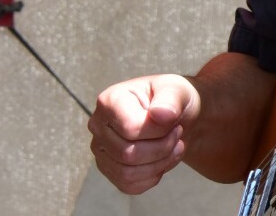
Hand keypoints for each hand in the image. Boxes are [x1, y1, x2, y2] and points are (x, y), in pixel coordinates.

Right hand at [88, 74, 197, 193]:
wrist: (173, 117)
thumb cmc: (171, 99)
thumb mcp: (176, 90)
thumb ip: (170, 99)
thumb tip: (160, 114)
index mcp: (110, 101)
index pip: (131, 129)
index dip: (159, 132)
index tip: (175, 123)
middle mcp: (98, 126)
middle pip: (128, 154)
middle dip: (162, 149)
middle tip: (178, 136)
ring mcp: (101, 150)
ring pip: (127, 173)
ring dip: (159, 164)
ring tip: (175, 148)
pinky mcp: (109, 169)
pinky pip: (128, 186)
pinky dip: (152, 177)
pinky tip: (163, 160)